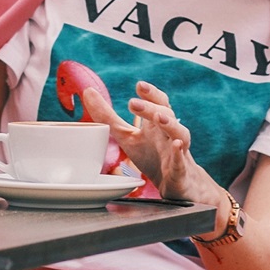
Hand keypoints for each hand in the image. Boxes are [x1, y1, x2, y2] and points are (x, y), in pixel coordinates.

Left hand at [81, 80, 216, 204]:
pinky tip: (177, 146)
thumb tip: (88, 92)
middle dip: (151, 107)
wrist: (175, 184)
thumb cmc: (152, 156)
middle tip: (133, 104)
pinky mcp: (179, 171)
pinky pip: (181, 161)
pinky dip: (179, 153)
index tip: (139, 85)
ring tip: (158, 117)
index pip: (157, 103)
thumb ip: (108, 116)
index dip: (150, 94)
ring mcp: (177, 151)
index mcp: (156, 124)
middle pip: (166, 114)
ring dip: (169, 124)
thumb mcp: (126, 136)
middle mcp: (169, 133)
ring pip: (179, 134)